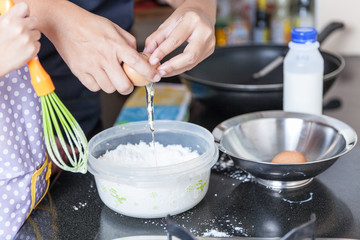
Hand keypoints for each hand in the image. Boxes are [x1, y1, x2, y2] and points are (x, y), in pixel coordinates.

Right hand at [0, 2, 39, 76]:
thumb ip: (9, 18)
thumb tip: (18, 12)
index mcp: (10, 19)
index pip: (25, 7)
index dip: (24, 13)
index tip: (22, 17)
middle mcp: (20, 28)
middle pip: (35, 20)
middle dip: (29, 25)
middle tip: (22, 31)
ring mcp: (27, 39)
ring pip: (37, 33)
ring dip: (31, 36)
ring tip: (19, 42)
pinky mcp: (33, 49)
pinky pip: (37, 44)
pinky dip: (32, 47)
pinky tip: (22, 49)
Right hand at [40, 2, 159, 94]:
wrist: (63, 22)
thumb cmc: (90, 24)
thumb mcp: (114, 28)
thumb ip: (129, 42)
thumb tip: (139, 56)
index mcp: (115, 45)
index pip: (137, 63)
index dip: (149, 73)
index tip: (154, 77)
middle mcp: (104, 57)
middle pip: (124, 86)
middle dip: (129, 87)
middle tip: (128, 82)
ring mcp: (91, 66)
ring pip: (109, 89)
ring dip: (113, 85)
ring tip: (110, 75)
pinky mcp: (79, 72)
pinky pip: (94, 88)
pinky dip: (98, 85)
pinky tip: (98, 75)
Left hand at [144, 0, 215, 76]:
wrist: (201, 12)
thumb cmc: (185, 17)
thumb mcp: (168, 23)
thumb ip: (156, 38)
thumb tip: (147, 53)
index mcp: (192, 20)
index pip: (176, 40)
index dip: (163, 52)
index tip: (152, 60)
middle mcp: (204, 32)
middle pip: (190, 55)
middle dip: (173, 66)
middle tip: (159, 71)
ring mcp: (209, 43)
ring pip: (192, 62)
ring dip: (175, 70)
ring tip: (162, 72)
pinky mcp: (209, 51)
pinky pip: (194, 63)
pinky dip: (181, 68)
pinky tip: (171, 69)